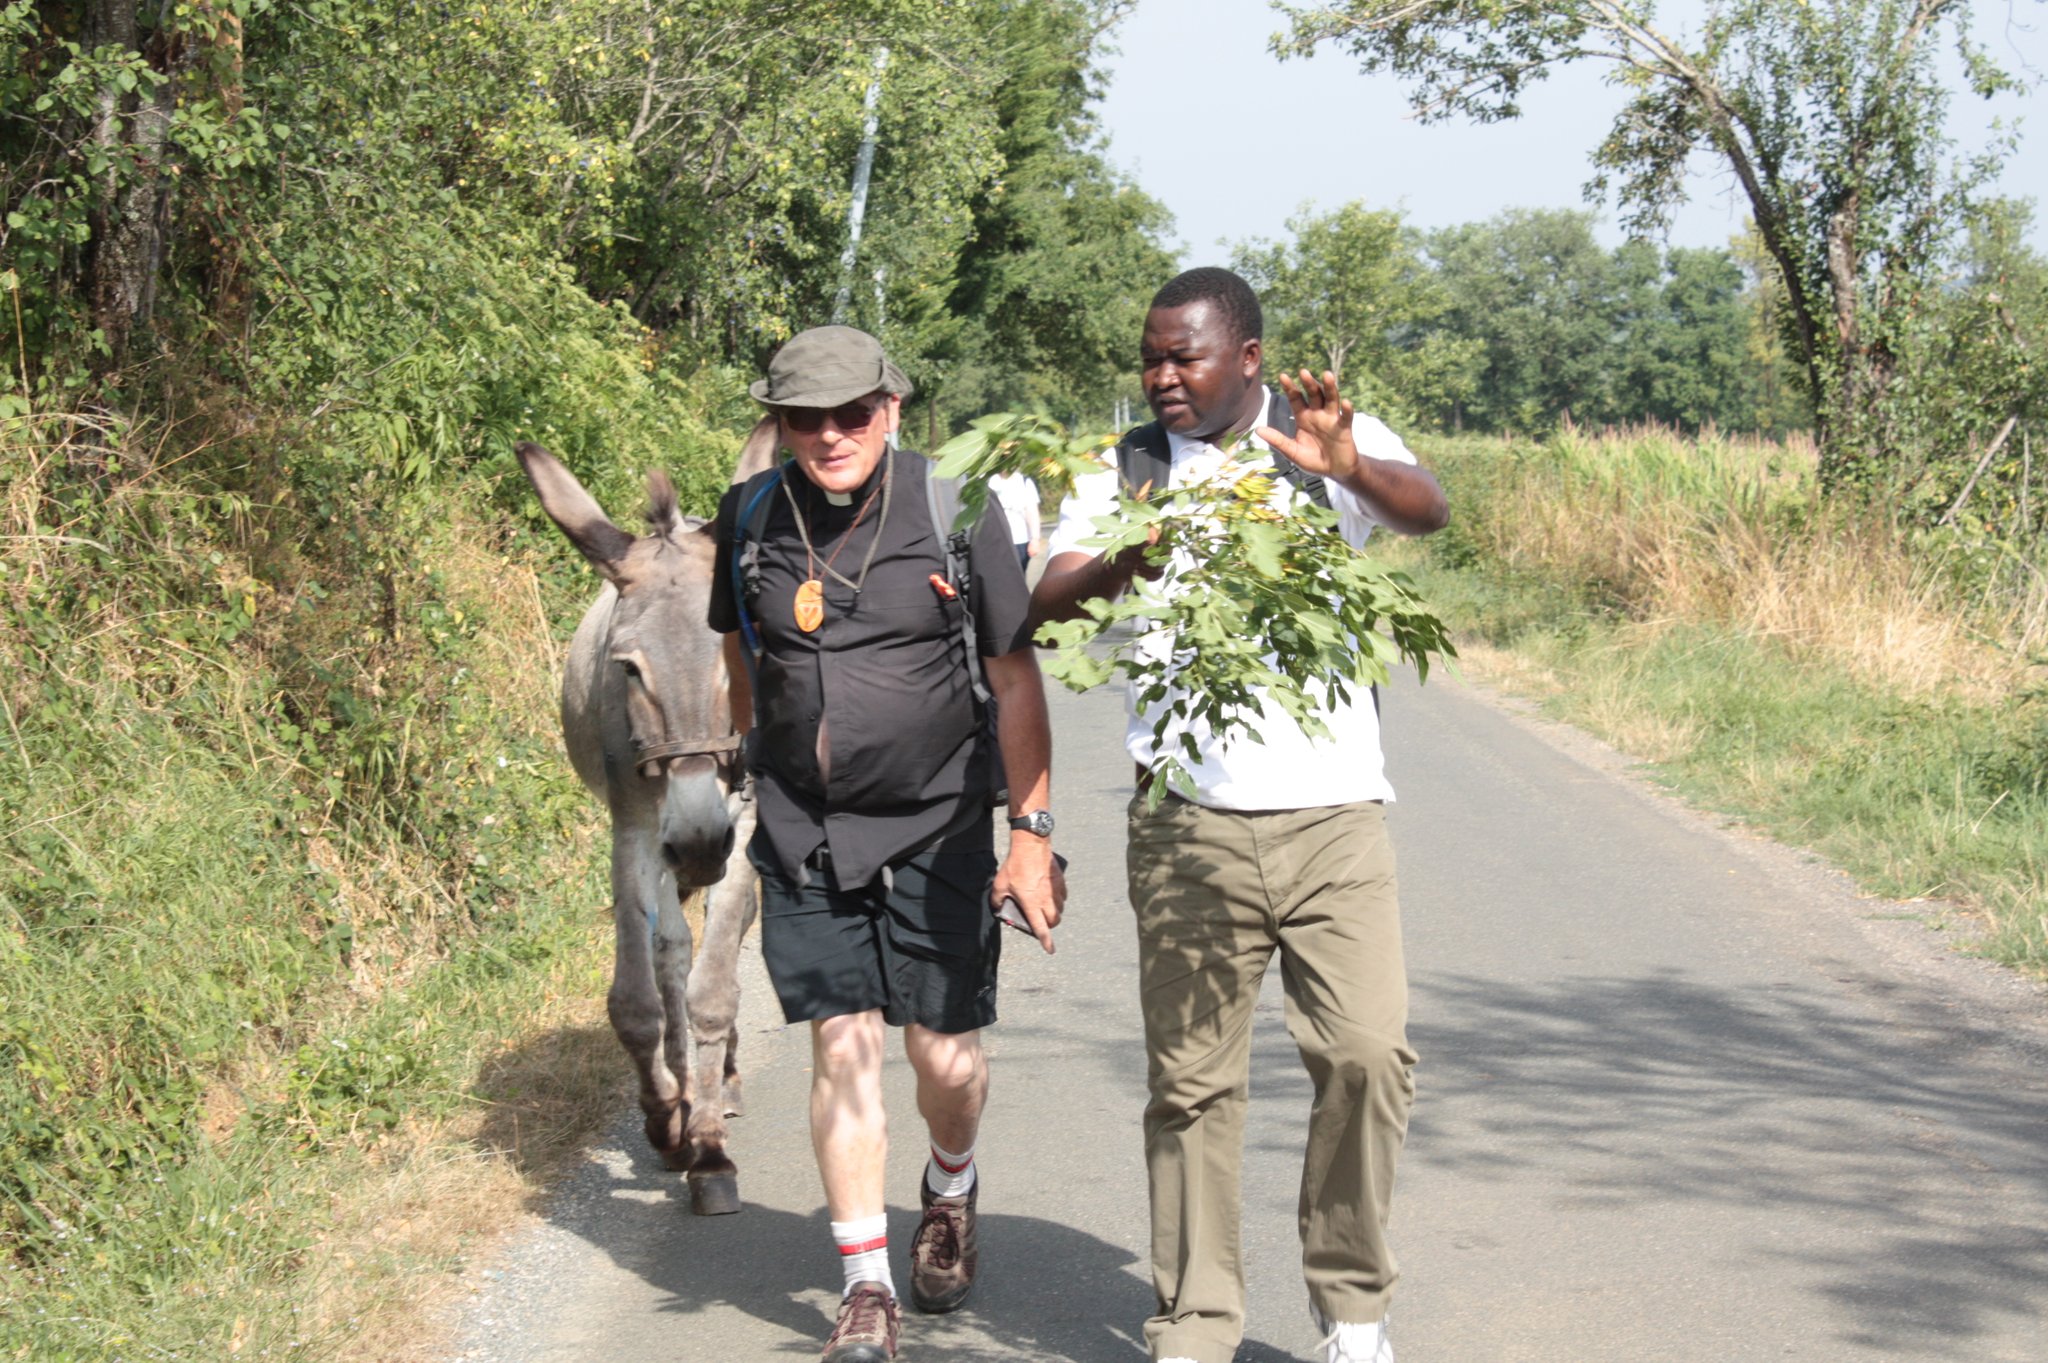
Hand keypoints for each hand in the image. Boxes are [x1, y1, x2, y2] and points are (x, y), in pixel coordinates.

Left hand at [991, 840, 1065, 954]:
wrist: (1031, 845)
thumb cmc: (1015, 865)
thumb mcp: (1000, 885)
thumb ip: (998, 900)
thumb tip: (998, 907)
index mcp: (1031, 904)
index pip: (1040, 928)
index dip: (1046, 941)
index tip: (1050, 950)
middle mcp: (1046, 900)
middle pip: (1054, 921)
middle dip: (1049, 926)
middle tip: (1041, 923)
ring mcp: (1055, 891)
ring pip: (1060, 909)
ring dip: (1054, 913)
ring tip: (1044, 908)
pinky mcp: (1060, 881)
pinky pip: (1063, 896)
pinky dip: (1058, 900)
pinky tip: (1050, 895)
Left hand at [1258, 369, 1359, 485]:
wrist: (1334, 471)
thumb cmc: (1313, 460)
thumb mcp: (1292, 451)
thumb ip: (1278, 440)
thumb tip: (1257, 430)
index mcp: (1303, 417)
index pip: (1296, 399)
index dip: (1290, 388)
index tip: (1282, 376)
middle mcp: (1318, 414)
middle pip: (1314, 394)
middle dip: (1309, 383)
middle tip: (1303, 372)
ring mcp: (1332, 419)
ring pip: (1331, 399)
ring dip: (1329, 387)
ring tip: (1326, 375)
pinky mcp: (1344, 428)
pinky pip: (1346, 417)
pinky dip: (1347, 410)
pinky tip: (1346, 402)